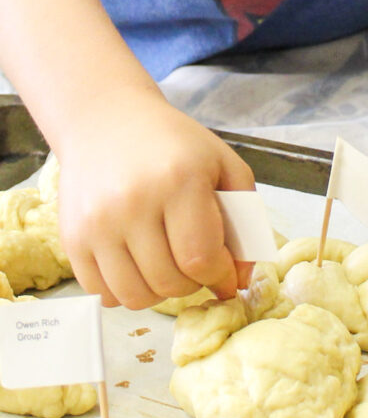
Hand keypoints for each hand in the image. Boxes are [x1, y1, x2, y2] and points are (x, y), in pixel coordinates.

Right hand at [55, 89, 254, 308]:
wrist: (108, 120)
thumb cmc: (173, 143)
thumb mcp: (222, 163)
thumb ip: (244, 218)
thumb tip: (240, 279)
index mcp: (178, 180)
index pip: (200, 258)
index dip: (219, 275)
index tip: (225, 272)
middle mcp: (133, 203)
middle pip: (168, 282)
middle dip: (192, 283)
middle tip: (194, 263)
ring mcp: (98, 223)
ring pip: (134, 297)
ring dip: (159, 292)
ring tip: (167, 265)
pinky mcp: (73, 238)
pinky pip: (102, 293)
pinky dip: (124, 291)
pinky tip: (137, 265)